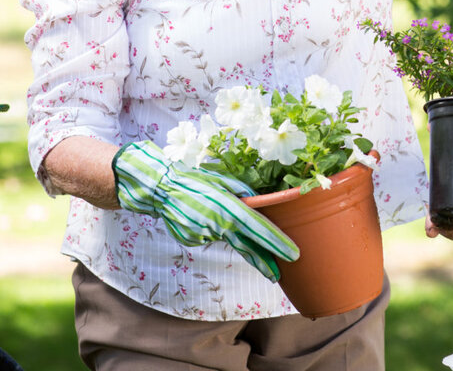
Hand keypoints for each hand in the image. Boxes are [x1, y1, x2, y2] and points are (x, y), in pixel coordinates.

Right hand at [112, 141, 298, 280]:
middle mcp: (217, 224)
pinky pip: (210, 237)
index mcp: (228, 208)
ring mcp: (203, 236)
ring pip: (227, 239)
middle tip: (279, 273)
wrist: (159, 188)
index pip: (258, 228)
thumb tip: (260, 202)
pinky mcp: (193, 241)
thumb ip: (243, 193)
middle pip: (247, 246)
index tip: (292, 254)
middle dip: (264, 260)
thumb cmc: (194, 180)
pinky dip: (211, 230)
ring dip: (234, 238)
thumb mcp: (222, 180)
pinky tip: (200, 218)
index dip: (276, 242)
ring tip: (219, 222)